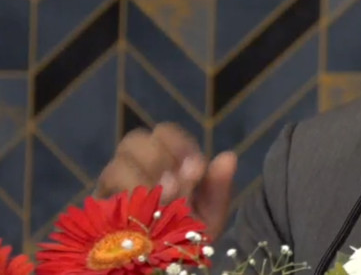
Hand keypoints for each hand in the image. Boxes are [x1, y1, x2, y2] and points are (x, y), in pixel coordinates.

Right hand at [97, 123, 237, 239]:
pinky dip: (127, 202)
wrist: (163, 268)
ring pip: (115, 166)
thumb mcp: (210, 214)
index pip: (164, 133)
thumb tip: (228, 156)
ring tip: (164, 199)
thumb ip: (218, 187)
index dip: (180, 144)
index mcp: (164, 162)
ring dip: (142, 179)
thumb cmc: (189, 236)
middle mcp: (134, 169)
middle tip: (177, 184)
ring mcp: (112, 190)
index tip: (196, 167)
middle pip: (134, 141)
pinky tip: (144, 216)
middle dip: (159, 158)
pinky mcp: (97, 214)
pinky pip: (102, 198)